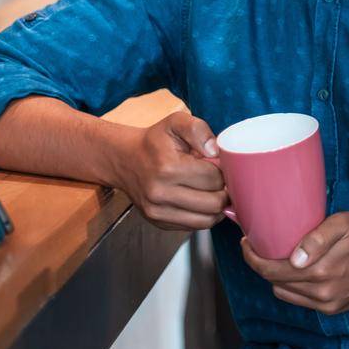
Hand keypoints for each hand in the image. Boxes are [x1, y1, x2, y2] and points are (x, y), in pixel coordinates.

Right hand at [105, 111, 226, 230]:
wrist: (125, 159)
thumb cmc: (154, 141)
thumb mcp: (175, 122)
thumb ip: (198, 130)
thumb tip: (215, 152)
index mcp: (168, 168)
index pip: (215, 178)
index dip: (224, 171)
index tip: (219, 165)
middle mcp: (161, 193)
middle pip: (214, 203)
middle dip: (224, 191)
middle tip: (222, 180)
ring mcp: (158, 212)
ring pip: (207, 220)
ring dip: (217, 207)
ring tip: (214, 191)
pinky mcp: (158, 222)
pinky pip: (193, 226)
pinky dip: (203, 216)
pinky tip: (201, 200)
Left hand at [241, 212, 348, 314]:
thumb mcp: (343, 224)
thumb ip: (317, 238)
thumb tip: (294, 258)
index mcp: (321, 271)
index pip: (272, 271)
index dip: (253, 258)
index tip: (246, 243)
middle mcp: (322, 293)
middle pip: (275, 283)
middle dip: (262, 265)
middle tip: (260, 246)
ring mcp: (327, 304)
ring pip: (285, 294)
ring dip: (278, 278)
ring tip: (280, 258)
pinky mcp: (332, 309)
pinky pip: (300, 300)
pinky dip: (293, 286)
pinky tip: (299, 271)